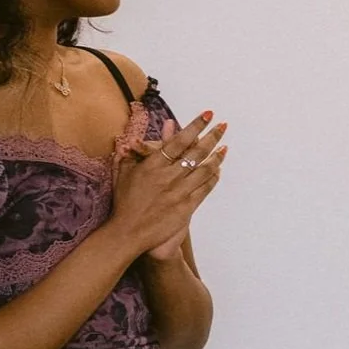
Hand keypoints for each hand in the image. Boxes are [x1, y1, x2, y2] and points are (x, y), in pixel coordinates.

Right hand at [110, 115, 226, 258]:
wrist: (129, 232)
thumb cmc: (124, 203)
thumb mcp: (122, 174)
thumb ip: (131, 154)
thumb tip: (131, 138)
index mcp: (153, 165)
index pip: (179, 140)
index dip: (195, 126)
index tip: (207, 115)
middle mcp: (168, 176)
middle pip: (196, 152)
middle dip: (212, 136)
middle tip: (223, 126)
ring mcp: (179, 192)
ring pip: (204, 169)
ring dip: (217, 157)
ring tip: (225, 147)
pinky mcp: (186, 207)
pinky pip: (205, 189)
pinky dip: (213, 178)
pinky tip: (218, 170)